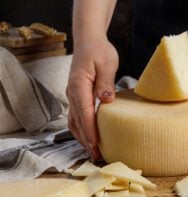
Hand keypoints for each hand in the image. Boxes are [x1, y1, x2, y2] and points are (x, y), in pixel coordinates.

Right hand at [66, 38, 118, 160]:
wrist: (89, 42)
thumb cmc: (99, 50)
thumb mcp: (106, 63)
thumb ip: (106, 83)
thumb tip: (106, 101)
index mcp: (79, 85)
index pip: (84, 112)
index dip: (90, 130)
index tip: (96, 144)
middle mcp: (72, 93)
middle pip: (77, 121)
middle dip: (86, 139)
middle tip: (96, 155)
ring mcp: (72, 95)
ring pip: (74, 121)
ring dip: (82, 137)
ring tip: (92, 151)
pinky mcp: (76, 96)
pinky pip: (76, 116)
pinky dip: (81, 129)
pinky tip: (89, 137)